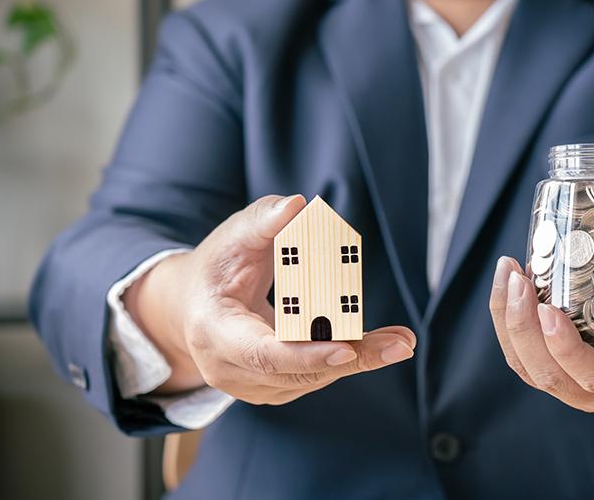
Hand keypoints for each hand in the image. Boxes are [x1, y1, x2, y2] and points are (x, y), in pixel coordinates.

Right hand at [124, 194, 415, 403]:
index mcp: (214, 331)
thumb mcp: (234, 236)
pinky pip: (314, 378)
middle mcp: (227, 369)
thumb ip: (264, 220)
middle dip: (352, 358)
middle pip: (296, 373)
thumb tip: (298, 205)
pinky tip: (380, 345)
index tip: (346, 350)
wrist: (193, 305)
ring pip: (311, 380)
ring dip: (359, 360)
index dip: (304, 355)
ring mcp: (249, 386)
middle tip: (400, 344)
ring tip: (400, 342)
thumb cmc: (218, 265)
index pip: (262, 353)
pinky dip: (347, 360)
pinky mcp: (272, 388)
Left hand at [488, 215, 593, 417]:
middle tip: (517, 278)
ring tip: (507, 273)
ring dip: (508, 323)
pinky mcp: (563, 378)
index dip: (565, 349)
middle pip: (551, 376)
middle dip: (523, 328)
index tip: (546, 308)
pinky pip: (525, 362)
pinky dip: (509, 326)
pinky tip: (508, 286)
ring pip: (530, 370)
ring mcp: (582, 392)